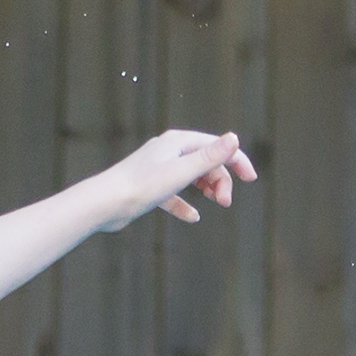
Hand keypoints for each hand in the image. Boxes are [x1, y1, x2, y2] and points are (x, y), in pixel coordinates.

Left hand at [115, 128, 258, 224]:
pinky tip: (192, 217)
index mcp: (177, 142)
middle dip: (220, 180)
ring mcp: (158, 169)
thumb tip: (234, 138)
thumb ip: (209, 157)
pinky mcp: (150, 188)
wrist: (104, 204)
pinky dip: (186, 204)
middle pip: (205, 162)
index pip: (215, 145)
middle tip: (224, 202)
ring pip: (192, 176)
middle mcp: (168, 151)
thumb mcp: (181, 172)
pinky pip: (174, 195)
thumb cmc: (141, 186)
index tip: (250, 180)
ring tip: (214, 204)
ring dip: (207, 189)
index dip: (236, 160)